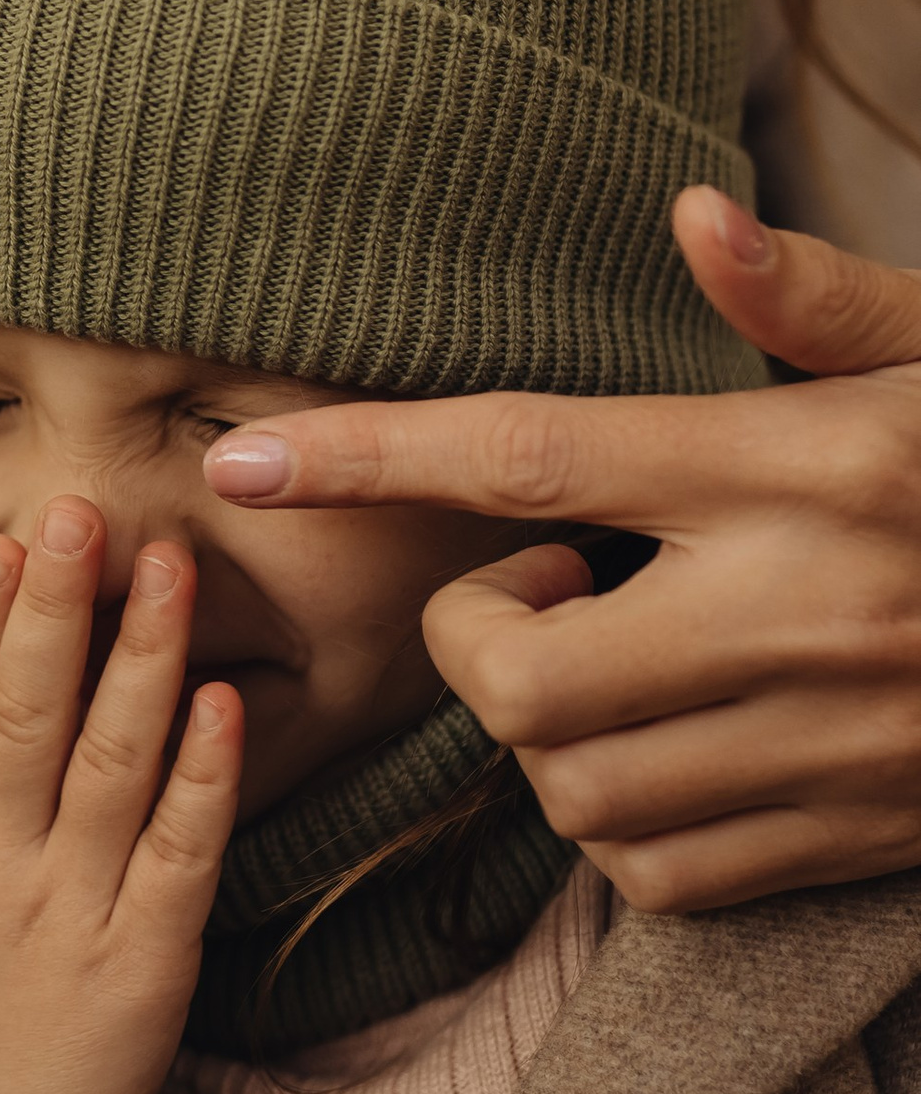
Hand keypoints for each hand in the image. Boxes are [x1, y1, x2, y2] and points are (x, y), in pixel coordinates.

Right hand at [0, 503, 240, 1093]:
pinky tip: (221, 705)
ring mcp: (70, 911)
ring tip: (165, 567)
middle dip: (56, 609)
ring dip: (139, 660)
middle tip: (79, 510)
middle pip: (28, 716)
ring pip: (105, 767)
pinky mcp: (141, 966)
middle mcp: (1, 863)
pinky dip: (199, 779)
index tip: (7, 534)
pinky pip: (174, 857)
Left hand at [206, 188, 920, 912]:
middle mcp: (808, 611)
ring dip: (547, 734)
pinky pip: (652, 873)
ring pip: (573, 786)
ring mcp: (833, 743)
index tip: (240, 461)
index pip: (534, 456)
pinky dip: (620, 824)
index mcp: (807, 466)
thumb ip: (819, 297)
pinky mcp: (853, 843)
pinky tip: (677, 748)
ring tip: (623, 660)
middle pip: (521, 672)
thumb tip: (689, 220)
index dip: (368, 459)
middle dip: (480, 641)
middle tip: (546, 588)